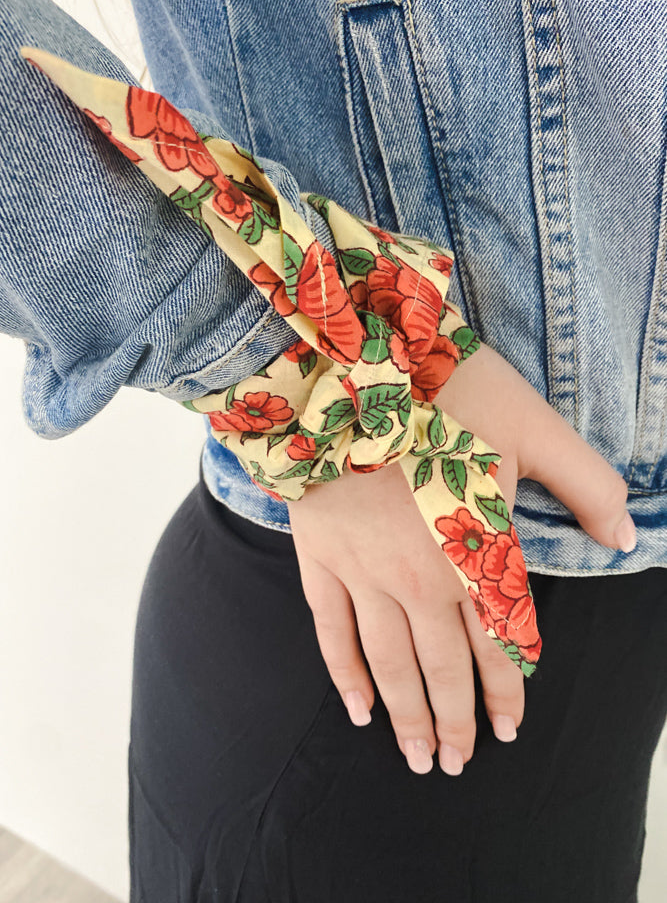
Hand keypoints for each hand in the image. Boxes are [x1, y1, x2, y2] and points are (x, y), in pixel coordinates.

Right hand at [288, 341, 632, 775]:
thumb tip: (627, 539)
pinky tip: (357, 708)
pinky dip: (345, 673)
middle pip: (443, 669)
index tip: (509, 731)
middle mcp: (422, 578)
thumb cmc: (444, 392)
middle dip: (454, 723)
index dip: (506, 692)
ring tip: (417, 759)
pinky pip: (332, 630)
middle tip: (453, 766)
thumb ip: (586, 484)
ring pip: (390, 663)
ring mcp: (366, 572)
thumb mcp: (534, 426)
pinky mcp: (322, 557)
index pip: (499, 643)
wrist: (346, 367)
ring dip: (406, 716)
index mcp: (475, 551)